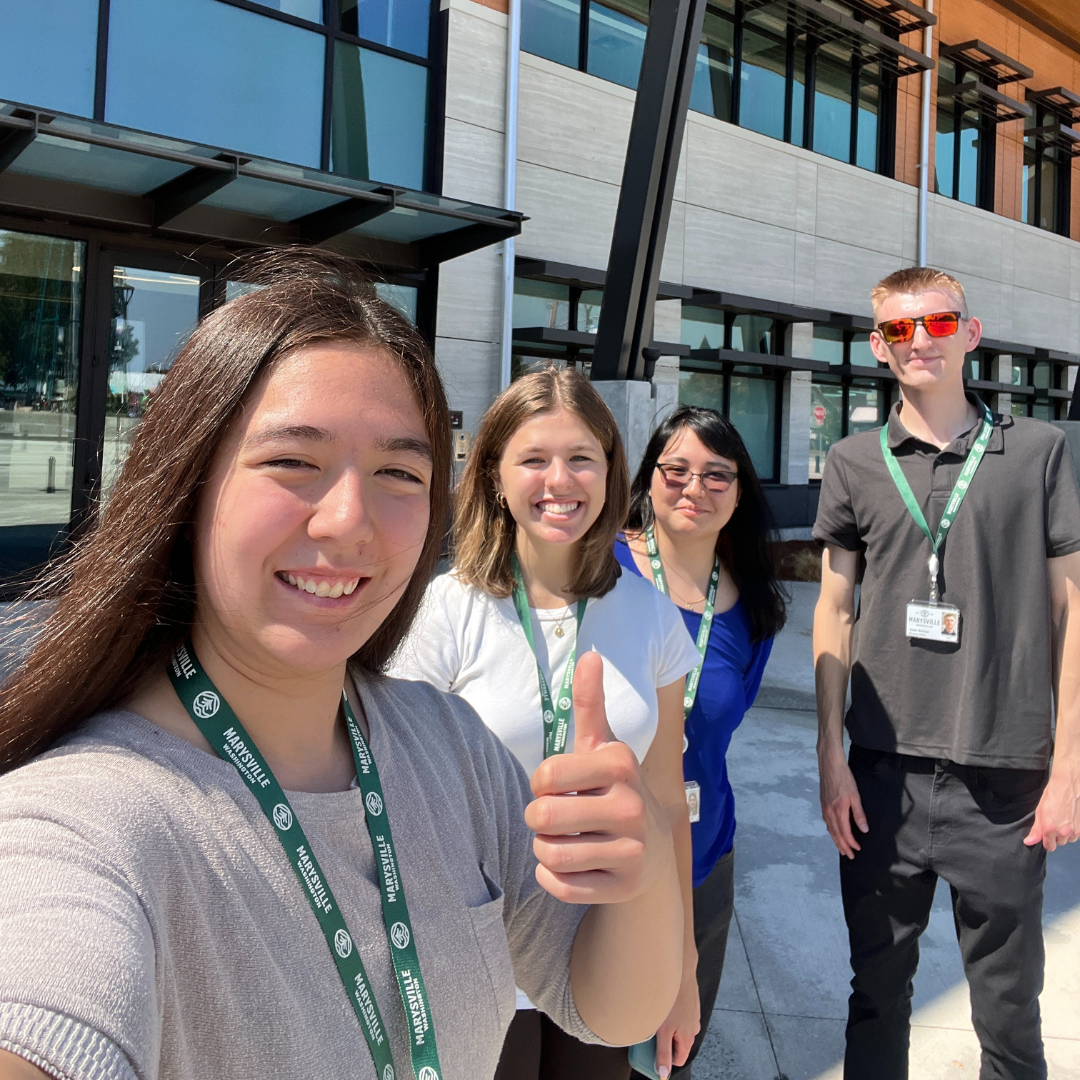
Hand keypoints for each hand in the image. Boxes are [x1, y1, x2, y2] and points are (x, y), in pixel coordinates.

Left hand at [526, 650, 672, 902]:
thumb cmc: (612, 788)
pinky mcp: (624, 886)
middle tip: (554, 819)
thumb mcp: (601, 746)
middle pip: (543, 819)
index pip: (545, 777)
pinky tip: (570, 866)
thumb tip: (590, 654)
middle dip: (538, 820)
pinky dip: (552, 879)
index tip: (556, 786)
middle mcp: (631, 805)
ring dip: (545, 850)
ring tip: (565, 840)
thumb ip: (588, 702)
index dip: (540, 784)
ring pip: (549, 855)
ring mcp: (632, 849)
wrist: (652, 850)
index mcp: (620, 764)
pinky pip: (560, 886)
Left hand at [654, 958, 700, 1074]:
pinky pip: (678, 1013)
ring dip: (667, 1025)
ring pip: (677, 1027)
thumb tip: (663, 1074)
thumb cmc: (672, 1000)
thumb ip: (663, 1053)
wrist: (680, 971)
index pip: (678, 1059)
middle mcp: (693, 1028)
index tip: (653, 1051)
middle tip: (651, 1030)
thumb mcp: (663, 1031)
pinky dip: (670, 1012)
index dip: (665, 1058)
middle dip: (664, 1039)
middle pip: (677, 1042)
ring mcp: (692, 1014)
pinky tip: (661, 1004)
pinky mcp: (688, 1001)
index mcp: (688, 1038)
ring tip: (655, 1015)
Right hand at [818, 744, 867, 858]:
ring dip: (836, 840)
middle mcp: (829, 811)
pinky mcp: (823, 803)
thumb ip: (859, 814)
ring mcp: (824, 807)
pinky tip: (832, 831)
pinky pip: (826, 822)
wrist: (829, 764)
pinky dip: (830, 830)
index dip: (851, 843)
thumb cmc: (843, 777)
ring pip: (830, 829)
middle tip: (849, 856)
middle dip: (843, 846)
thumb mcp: (855, 795)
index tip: (858, 849)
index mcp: (838, 810)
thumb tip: (864, 829)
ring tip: (841, 848)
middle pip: (836, 834)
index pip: (845, 833)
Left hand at [1024, 760, 1079, 851]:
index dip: (1047, 841)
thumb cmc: (1052, 796)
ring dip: (1066, 833)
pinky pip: (1077, 834)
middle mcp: (1064, 832)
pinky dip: (1074, 829)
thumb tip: (1029, 842)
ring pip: (1069, 839)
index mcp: (1050, 829)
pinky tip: (1070, 819)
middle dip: (1057, 836)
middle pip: (1060, 843)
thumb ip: (1036, 830)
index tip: (1046, 836)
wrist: (1067, 785)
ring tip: (1063, 820)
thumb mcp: (1039, 812)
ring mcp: (1075, 830)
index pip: (1049, 846)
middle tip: (1055, 823)